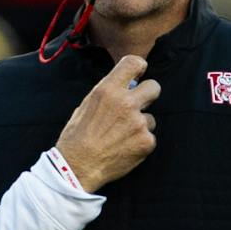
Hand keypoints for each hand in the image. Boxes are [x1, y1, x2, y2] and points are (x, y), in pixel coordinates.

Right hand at [54, 56, 159, 192]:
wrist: (77, 167)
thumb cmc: (76, 138)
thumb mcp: (85, 106)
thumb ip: (107, 94)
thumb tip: (123, 87)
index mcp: (108, 90)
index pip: (134, 63)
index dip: (139, 68)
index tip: (139, 74)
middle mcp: (126, 103)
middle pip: (154, 87)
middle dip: (149, 95)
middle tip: (139, 105)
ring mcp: (138, 122)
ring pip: (150, 118)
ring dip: (140, 126)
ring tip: (121, 137)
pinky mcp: (146, 141)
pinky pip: (149, 137)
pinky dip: (140, 143)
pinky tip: (125, 148)